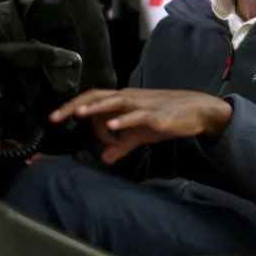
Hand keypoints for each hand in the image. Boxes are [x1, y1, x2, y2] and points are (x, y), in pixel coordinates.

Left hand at [49, 89, 232, 164]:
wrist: (200, 111)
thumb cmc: (170, 118)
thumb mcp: (141, 133)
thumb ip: (122, 144)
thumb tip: (104, 159)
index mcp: (125, 100)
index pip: (94, 98)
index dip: (75, 106)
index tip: (56, 118)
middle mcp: (131, 98)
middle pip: (98, 96)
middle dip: (75, 105)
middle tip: (54, 117)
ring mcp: (144, 104)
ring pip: (116, 101)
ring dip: (97, 107)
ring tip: (78, 114)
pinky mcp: (157, 114)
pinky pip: (138, 115)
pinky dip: (124, 119)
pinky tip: (113, 125)